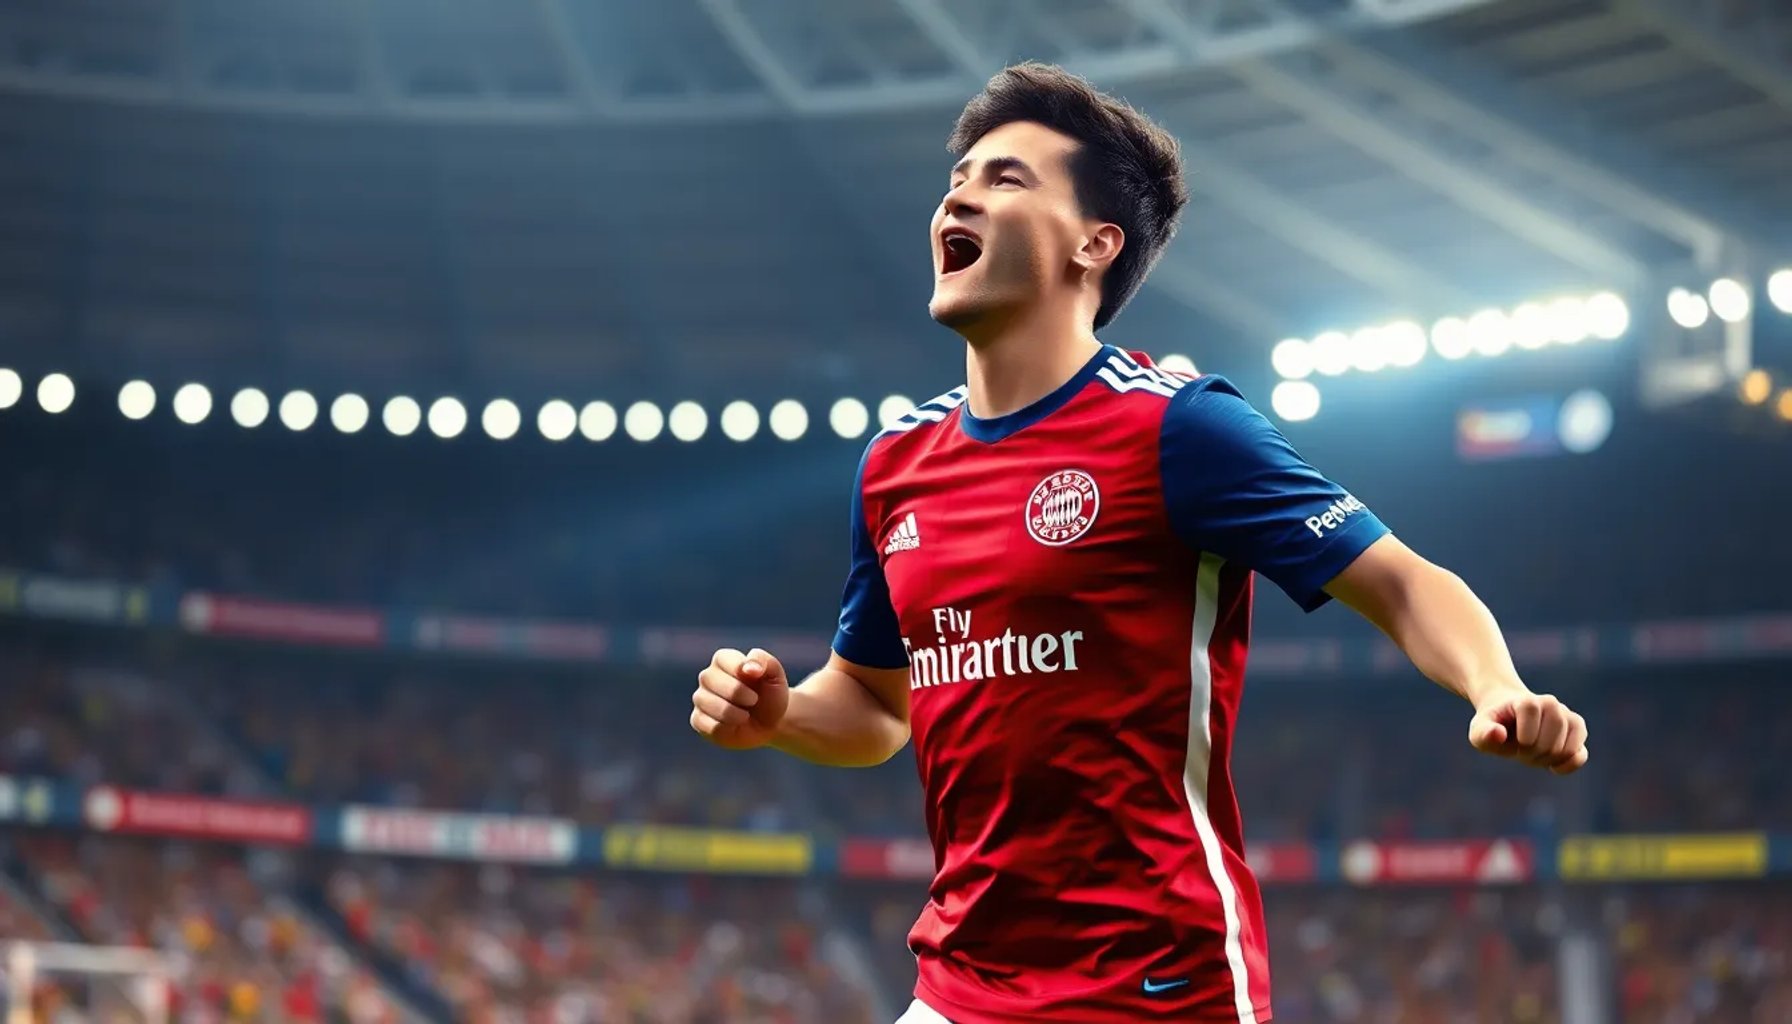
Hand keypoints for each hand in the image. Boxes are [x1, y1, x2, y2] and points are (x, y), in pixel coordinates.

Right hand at [691, 647, 790, 750]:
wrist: (770, 724)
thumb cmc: (770, 694)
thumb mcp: (774, 674)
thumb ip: (763, 661)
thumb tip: (747, 667)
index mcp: (723, 660)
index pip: (722, 658)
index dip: (739, 669)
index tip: (758, 677)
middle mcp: (708, 677)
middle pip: (710, 679)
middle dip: (737, 692)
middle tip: (754, 700)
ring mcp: (701, 699)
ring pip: (706, 702)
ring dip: (732, 712)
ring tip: (746, 715)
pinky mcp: (698, 720)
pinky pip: (703, 723)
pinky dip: (723, 727)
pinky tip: (735, 726)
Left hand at [1468, 691, 1588, 773]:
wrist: (1510, 717)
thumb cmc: (1494, 724)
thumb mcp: (1480, 729)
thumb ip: (1484, 733)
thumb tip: (1498, 734)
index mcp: (1527, 700)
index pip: (1533, 724)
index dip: (1523, 739)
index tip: (1514, 739)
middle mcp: (1551, 704)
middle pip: (1551, 741)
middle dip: (1534, 753)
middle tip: (1522, 749)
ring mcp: (1567, 716)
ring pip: (1567, 749)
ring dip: (1548, 760)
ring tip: (1534, 752)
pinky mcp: (1577, 730)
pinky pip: (1581, 755)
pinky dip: (1567, 765)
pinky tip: (1552, 766)